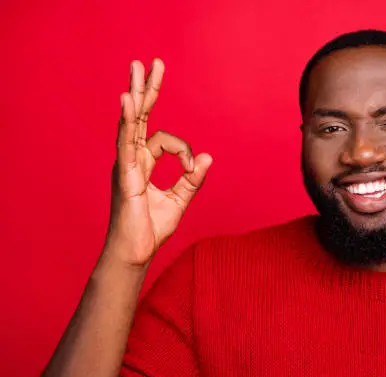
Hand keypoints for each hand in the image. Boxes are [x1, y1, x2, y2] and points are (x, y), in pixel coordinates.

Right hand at [104, 59, 211, 266]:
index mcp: (143, 163)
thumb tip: (208, 157)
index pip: (163, 139)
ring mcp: (126, 164)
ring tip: (138, 67)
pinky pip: (125, 142)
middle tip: (152, 62)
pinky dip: (126, 120)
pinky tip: (127, 98)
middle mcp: (131, 158)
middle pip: (139, 116)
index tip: (194, 169)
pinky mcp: (125, 174)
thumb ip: (192, 179)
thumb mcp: (179, 201)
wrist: (136, 252)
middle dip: (147, 89)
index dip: (185, 151)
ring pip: (131, 121)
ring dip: (137, 93)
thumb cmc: (151, 229)